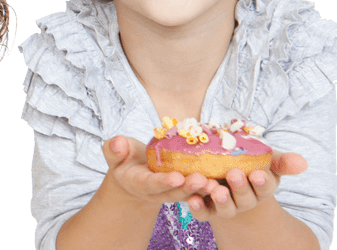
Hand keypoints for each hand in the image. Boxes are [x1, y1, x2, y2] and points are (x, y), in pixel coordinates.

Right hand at [103, 136, 217, 210]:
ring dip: (203, 190)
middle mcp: (157, 192)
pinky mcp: (184, 188)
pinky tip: (223, 179)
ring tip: (217, 183)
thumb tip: (118, 143)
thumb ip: (113, 150)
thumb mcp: (114, 154)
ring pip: (189, 193)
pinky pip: (198, 189)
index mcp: (139, 183)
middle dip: (188, 187)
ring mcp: (172, 191)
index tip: (175, 177)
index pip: (151, 184)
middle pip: (174, 192)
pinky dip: (210, 186)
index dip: (163, 182)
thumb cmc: (124, 159)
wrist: (134, 174)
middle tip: (202, 180)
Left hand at [187, 151, 307, 220]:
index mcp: (259, 188)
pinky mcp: (206, 207)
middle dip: (241, 188)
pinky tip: (193, 199)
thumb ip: (281, 161)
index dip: (262, 183)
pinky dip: (198, 207)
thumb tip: (302, 162)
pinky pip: (202, 212)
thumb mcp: (265, 158)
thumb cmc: (247, 161)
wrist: (222, 167)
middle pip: (245, 199)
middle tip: (235, 174)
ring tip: (216, 189)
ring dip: (221, 200)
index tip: (259, 174)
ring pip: (225, 208)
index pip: (264, 188)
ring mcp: (224, 205)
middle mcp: (244, 200)